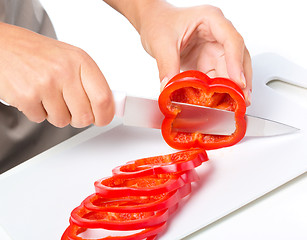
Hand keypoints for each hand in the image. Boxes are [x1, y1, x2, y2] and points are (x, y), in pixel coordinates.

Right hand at [0, 22, 113, 127]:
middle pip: (84, 116)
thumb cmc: (38, 54)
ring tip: (48, 96)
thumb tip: (108, 106)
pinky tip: (35, 95)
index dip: (105, 115)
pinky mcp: (26, 96)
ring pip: (63, 121)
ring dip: (57, 114)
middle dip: (79, 118)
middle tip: (71, 108)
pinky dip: (38, 112)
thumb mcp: (71, 59)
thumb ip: (91, 82)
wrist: (3, 46)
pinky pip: (41, 119)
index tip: (103, 118)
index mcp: (80, 61)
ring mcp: (45, 84)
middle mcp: (64, 71)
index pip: (103, 98)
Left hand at [137, 2, 251, 104]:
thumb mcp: (162, 42)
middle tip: (242, 99)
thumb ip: (167, 65)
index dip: (237, 63)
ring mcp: (214, 48)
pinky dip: (219, 90)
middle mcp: (217, 34)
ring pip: (231, 70)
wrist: (152, 24)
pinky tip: (220, 102)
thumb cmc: (160, 22)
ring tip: (235, 104)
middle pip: (238, 57)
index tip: (238, 82)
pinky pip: (217, 77)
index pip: (231, 41)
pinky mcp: (207, 61)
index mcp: (211, 19)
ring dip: (233, 87)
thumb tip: (169, 87)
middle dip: (241, 80)